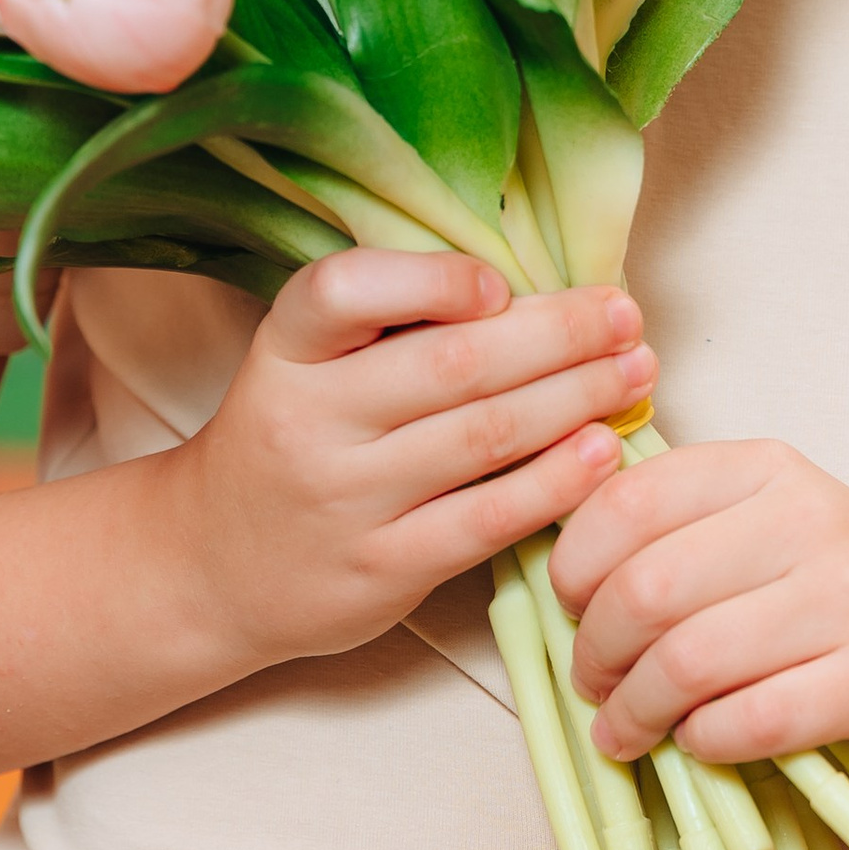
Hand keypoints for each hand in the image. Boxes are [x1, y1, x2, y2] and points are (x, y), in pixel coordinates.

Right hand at [175, 252, 654, 676]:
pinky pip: (486, 518)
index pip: (342, 291)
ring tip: (636, 371)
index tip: (501, 284)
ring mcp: (343, 501)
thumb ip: (388, 320)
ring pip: (484, 437)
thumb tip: (528, 284)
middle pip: (453, 364)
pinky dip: (556, 481)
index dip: (433, 280)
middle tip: (625, 315)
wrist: (212, 567)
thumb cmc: (292, 438)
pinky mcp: (379, 569)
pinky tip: (603, 450)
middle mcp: (307, 420)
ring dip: (577, 398)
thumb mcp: (306, 363)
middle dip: (558, 333)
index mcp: (287, 349)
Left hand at [549, 440, 848, 787]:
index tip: (572, 610)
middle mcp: (808, 519)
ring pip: (688, 661)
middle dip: (595, 653)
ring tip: (626, 732)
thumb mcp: (775, 529)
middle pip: (646, 589)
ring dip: (636, 712)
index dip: (574, 568)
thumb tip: (559, 574)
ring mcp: (848, 600)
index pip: (627, 502)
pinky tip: (700, 744)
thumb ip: (684, 532)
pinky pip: (748, 721)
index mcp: (769, 469)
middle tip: (594, 687)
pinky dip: (703, 743)